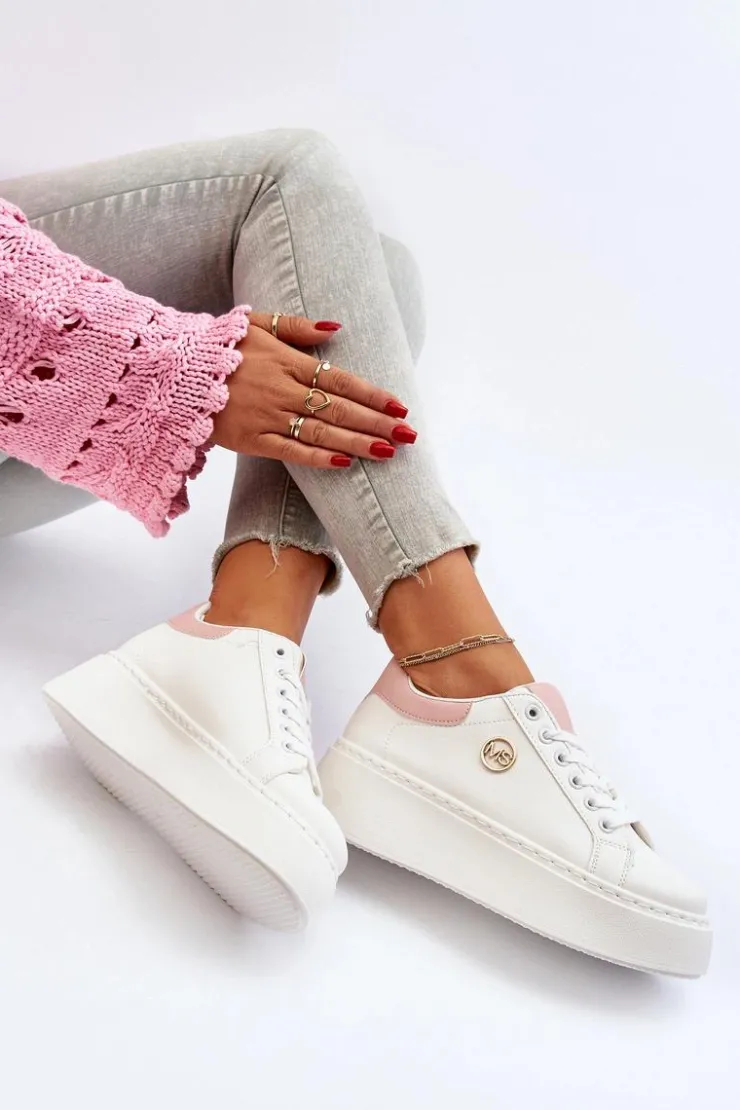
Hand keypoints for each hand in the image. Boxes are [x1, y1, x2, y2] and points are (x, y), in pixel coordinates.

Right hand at [211, 312, 415, 467]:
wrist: (171, 371)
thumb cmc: (217, 346)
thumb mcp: (256, 323)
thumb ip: (297, 327)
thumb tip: (336, 327)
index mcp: (286, 360)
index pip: (340, 379)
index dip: (373, 394)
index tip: (400, 405)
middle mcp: (282, 389)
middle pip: (339, 407)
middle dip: (377, 422)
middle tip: (409, 435)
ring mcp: (267, 415)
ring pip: (321, 431)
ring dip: (358, 442)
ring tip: (388, 451)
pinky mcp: (249, 439)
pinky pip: (290, 450)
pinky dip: (317, 457)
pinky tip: (344, 463)